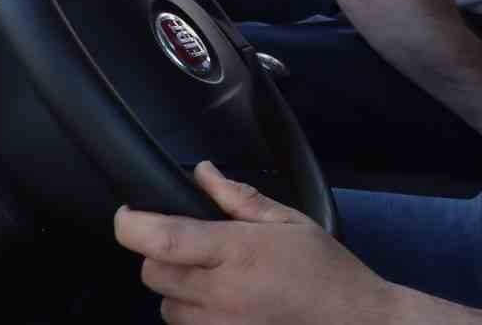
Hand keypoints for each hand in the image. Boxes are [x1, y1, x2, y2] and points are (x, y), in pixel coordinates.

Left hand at [115, 162, 398, 324]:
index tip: (128, 213)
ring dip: (178, 289)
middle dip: (161, 254)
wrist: (353, 324)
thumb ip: (239, 197)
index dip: (132, 224)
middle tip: (193, 245)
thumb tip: (202, 173)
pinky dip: (194, 315)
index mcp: (237, 253)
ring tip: (216, 279)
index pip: (163, 240)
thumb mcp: (289, 221)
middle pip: (153, 274)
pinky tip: (225, 304)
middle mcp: (220, 295)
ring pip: (165, 307)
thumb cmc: (325, 271)